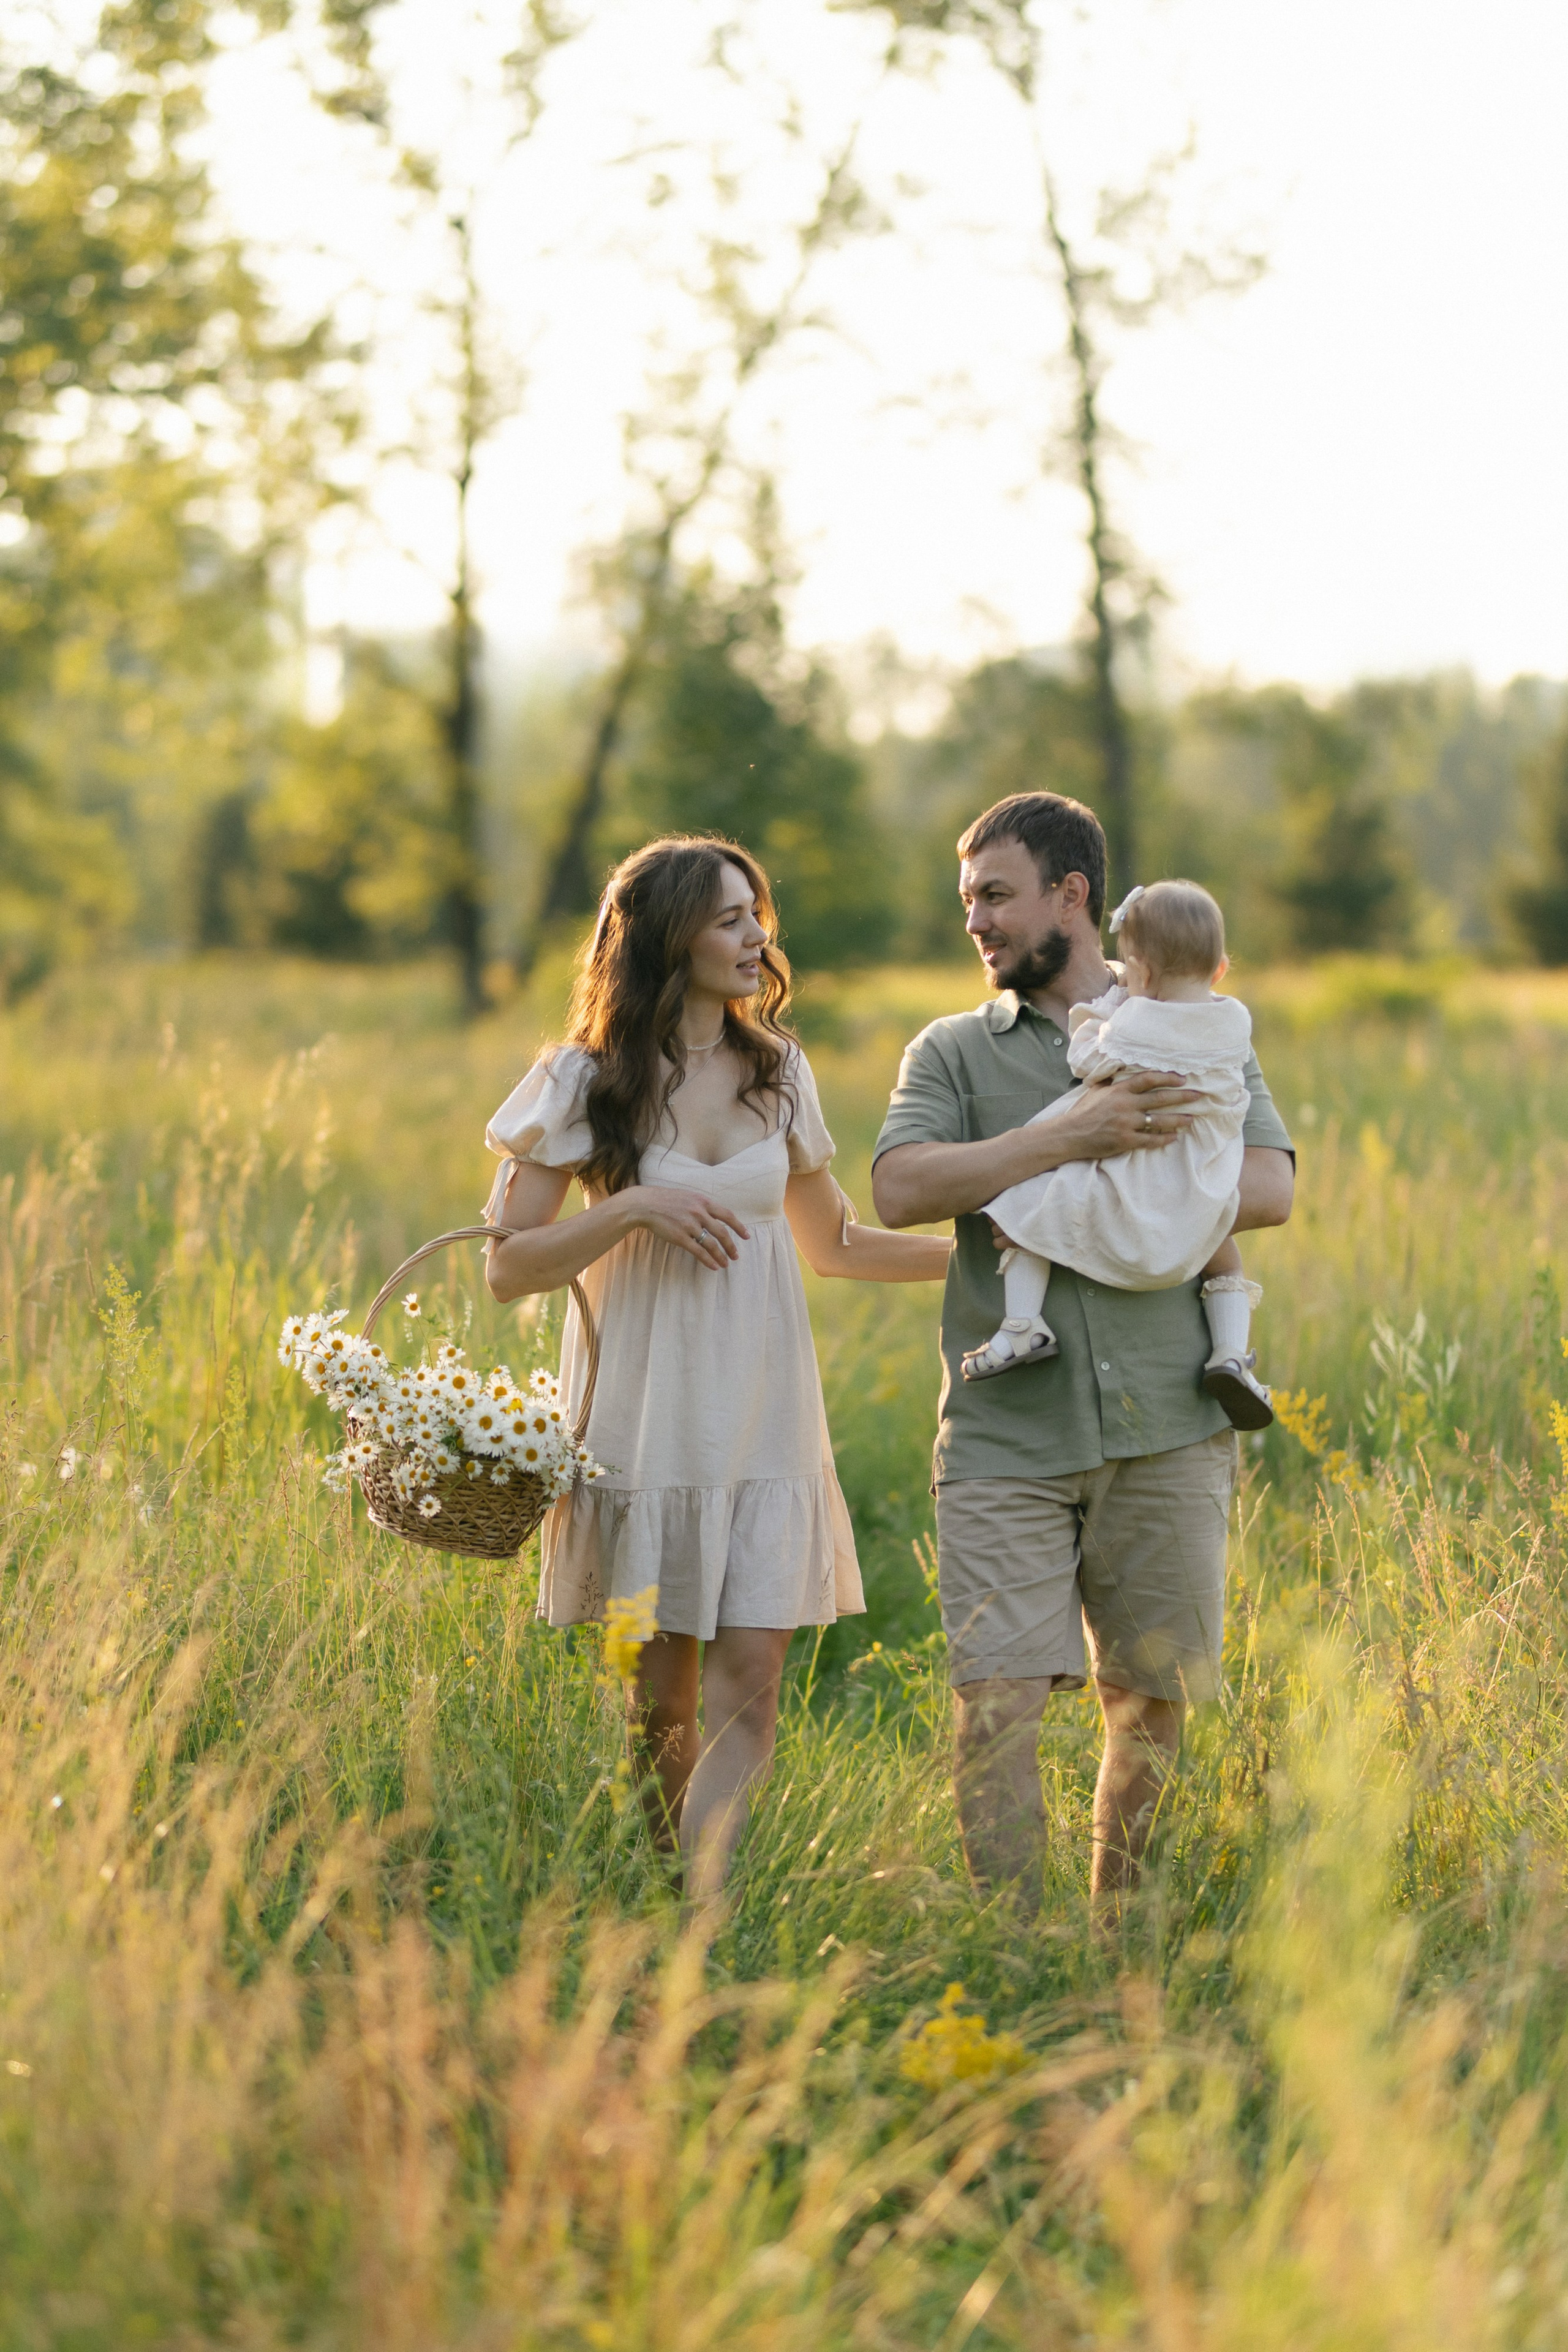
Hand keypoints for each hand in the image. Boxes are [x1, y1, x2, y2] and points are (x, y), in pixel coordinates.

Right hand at [622, 1185, 749, 1268]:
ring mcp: (690, 1225)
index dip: (739, 1227)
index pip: (727, 1215)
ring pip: (712, 1244)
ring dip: (721, 1256)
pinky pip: (698, 1251)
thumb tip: (715, 1216)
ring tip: (726, 1264)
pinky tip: (714, 1266)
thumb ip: (702, 1205)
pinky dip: (708, 1260)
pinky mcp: (680, 1237)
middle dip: (731, 1246)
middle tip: (736, 1255)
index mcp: (703, 1202)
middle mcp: (699, 1213)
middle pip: (722, 1232)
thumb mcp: (688, 1196)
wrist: (645, 1204)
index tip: (746, 1236)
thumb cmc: (665, 1200)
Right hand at [1043, 1068, 1198, 1162]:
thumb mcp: (1095, 1090)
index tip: (1181, 1078)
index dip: (1167, 1077)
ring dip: (1178, 1119)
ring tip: (1192, 1119)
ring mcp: (1127, 1124)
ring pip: (1160, 1120)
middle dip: (1182, 1097)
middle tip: (1199, 1095)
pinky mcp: (1126, 1141)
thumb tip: (1120, 1071)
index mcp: (1119, 1090)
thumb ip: (1111, 1082)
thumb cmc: (1082, 1112)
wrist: (1069, 1135)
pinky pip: (1151, 1140)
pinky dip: (1164, 1139)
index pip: (1148, 1079)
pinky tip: (1174, 1137)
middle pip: (1160, 1099)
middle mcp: (1125, 1105)